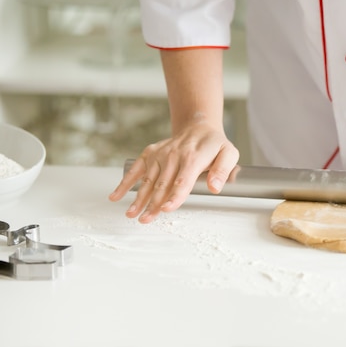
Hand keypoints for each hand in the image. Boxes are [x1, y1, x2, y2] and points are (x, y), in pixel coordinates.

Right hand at [108, 121, 238, 222]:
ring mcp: (160, 155)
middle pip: (163, 184)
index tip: (166, 209)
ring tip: (131, 214)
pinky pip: (136, 169)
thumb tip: (215, 188)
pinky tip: (115, 196)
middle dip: (153, 204)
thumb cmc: (214, 145)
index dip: (174, 196)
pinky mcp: (151, 154)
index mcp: (193, 157)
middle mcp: (173, 155)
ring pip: (148, 180)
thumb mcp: (228, 154)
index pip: (183, 180)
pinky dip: (125, 182)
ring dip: (139, 198)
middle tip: (145, 220)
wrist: (199, 127)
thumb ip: (223, 170)